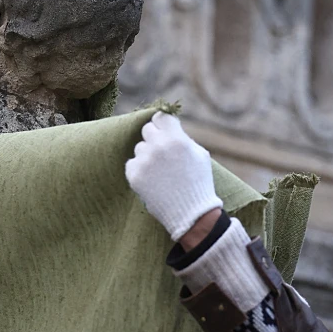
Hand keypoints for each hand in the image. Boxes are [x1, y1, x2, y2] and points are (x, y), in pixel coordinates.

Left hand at [125, 112, 222, 240]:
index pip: (160, 117)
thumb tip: (168, 127)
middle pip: (147, 130)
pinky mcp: (134, 175)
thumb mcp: (200, 155)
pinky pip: (132, 164)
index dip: (163, 125)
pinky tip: (153, 181)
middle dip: (154, 139)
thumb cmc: (199, 183)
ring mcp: (144, 161)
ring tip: (161, 172)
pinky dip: (140, 170)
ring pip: (139, 148)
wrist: (191, 214)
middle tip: (162, 153)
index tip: (164, 132)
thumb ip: (183, 138)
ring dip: (147, 156)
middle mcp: (158, 147)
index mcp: (176, 139)